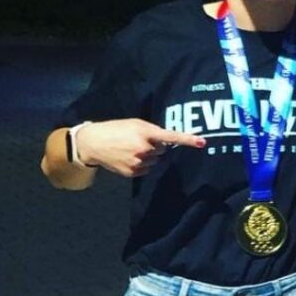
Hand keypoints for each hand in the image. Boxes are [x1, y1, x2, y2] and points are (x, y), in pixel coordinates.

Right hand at [76, 118, 205, 177]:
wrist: (93, 142)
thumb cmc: (116, 129)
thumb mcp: (135, 124)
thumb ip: (153, 130)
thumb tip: (168, 140)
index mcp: (146, 133)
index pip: (171, 136)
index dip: (188, 139)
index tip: (202, 142)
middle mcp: (144, 149)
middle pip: (163, 150)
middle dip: (155, 146)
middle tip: (137, 140)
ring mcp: (139, 162)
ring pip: (155, 160)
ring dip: (148, 155)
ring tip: (131, 148)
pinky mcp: (133, 172)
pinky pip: (147, 169)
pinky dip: (141, 164)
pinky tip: (128, 157)